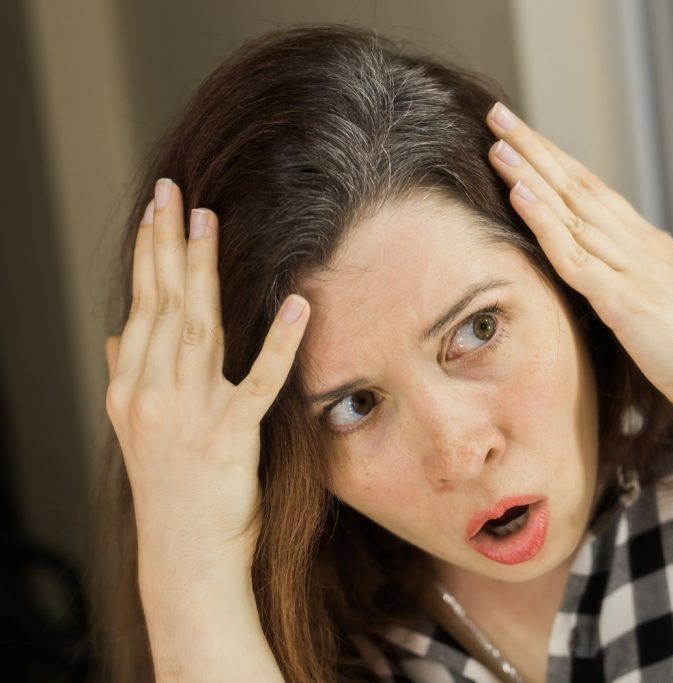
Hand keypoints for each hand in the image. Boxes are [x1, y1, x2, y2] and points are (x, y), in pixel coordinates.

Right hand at [104, 179, 308, 588]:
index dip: (150, 254)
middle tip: (177, 192)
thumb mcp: (136, 432)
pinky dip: (280, 342)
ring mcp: (189, 415)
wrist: (184, 556)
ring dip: (204, 272)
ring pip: (197, 328)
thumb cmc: (169, 491)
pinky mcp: (231, 437)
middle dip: (168, 244)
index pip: (140, 306)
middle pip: (162, 304)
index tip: (160, 209)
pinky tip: (297, 304)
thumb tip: (117, 338)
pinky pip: (259, 380)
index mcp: (129, 389)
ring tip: (212, 223)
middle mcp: (151, 395)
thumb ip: (128, 379)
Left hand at [485, 104, 672, 422]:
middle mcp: (639, 245)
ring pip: (572, 212)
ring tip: (498, 144)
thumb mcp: (659, 306)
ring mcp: (632, 269)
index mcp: (647, 245)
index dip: (555, 161)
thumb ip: (629, 284)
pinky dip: (545, 223)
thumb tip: (599, 281)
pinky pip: (575, 257)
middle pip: (578, 187)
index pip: (592, 191)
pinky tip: (519, 196)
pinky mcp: (625, 301)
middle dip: (536, 149)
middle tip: (499, 113)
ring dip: (532, 175)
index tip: (521, 135)